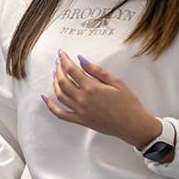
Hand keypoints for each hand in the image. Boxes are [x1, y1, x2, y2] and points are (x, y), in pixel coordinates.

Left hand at [42, 51, 161, 146]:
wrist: (132, 125)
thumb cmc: (128, 103)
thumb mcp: (116, 82)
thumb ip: (97, 71)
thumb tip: (81, 60)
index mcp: (92, 88)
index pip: (72, 70)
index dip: (64, 60)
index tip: (61, 53)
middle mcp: (82, 99)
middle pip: (63, 81)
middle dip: (58, 69)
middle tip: (58, 61)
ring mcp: (80, 111)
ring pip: (60, 95)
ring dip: (55, 82)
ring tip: (55, 73)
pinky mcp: (80, 120)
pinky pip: (60, 114)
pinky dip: (51, 106)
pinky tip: (45, 98)